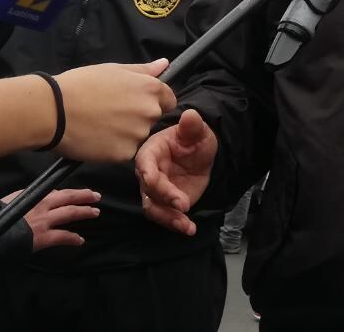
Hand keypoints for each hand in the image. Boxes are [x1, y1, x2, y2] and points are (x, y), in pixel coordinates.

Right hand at [6, 188, 100, 251]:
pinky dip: (73, 238)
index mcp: (34, 196)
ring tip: (95, 212)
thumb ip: (26, 197)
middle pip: (68, 197)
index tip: (77, 194)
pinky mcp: (44, 237)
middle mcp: (42, 205)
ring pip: (70, 213)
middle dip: (84, 196)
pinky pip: (63, 237)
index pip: (57, 192)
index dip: (69, 193)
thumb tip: (37, 197)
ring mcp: (45, 221)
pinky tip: (80, 240)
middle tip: (96, 196)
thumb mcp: (12, 200)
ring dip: (84, 212)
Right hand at [53, 59, 175, 162]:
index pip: (168, 99)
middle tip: (110, 113)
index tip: (132, 102)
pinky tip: (96, 138)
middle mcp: (150, 111)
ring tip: (100, 124)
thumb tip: (164, 64)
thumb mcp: (113, 69)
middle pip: (153, 118)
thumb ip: (143, 70)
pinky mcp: (124, 153)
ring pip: (138, 136)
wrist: (52, 111)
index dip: (152, 101)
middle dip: (137, 117)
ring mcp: (138, 134)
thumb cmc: (80, 85)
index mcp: (150, 89)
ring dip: (126, 133)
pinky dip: (113, 148)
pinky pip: (124, 151)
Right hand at [136, 109, 217, 235]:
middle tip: (184, 204)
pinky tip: (190, 228)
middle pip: (149, 189)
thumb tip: (191, 115)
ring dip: (168, 218)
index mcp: (151, 152)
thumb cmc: (193, 139)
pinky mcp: (164, 203)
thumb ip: (192, 126)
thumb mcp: (197, 131)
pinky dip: (175, 224)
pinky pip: (164, 216)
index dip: (148, 173)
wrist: (199, 155)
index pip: (144, 163)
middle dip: (165, 198)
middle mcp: (148, 173)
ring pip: (153, 208)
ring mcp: (154, 190)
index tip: (154, 180)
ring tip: (186, 225)